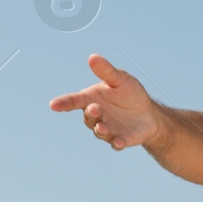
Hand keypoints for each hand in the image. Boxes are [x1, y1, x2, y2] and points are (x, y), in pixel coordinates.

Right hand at [47, 53, 161, 150]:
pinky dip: (117, 143)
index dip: (63, 103)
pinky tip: (119, 142)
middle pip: (88, 117)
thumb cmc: (130, 94)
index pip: (74, 101)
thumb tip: (92, 57)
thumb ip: (107, 71)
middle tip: (95, 108)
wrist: (149, 113)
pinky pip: (116, 143)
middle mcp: (97, 116)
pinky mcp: (121, 140)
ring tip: (103, 127)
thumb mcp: (120, 79)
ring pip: (99, 132)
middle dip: (91, 113)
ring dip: (100, 130)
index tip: (53, 105)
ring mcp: (108, 130)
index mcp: (92, 99)